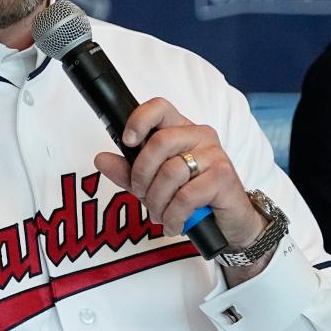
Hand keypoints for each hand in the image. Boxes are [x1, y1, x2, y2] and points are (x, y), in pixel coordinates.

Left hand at [93, 98, 267, 274]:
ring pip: (171, 172)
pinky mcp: (224, 177)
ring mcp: (214, 154)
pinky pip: (186, 196)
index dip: (140, 120)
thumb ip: (127, 171)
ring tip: (160, 215)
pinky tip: (173, 224)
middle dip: (142, 175)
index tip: (128, 141)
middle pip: (159, 142)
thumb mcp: (152, 184)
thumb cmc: (191, 198)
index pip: (159, 107)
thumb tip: (100, 159)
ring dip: (157, 201)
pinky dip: (174, 215)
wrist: (230, 224)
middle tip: (142, 195)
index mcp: (181, 129)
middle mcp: (199, 135)